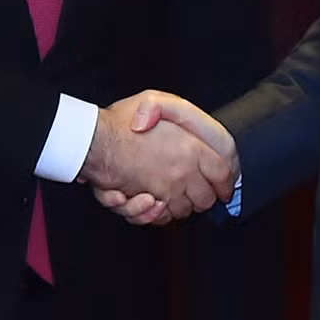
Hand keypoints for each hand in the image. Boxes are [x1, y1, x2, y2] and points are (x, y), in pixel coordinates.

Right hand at [81, 91, 233, 221]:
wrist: (93, 143)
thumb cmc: (119, 122)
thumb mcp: (152, 100)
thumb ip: (174, 108)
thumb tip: (188, 127)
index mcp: (190, 148)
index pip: (223, 172)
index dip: (226, 182)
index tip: (224, 187)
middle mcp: (182, 173)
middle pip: (206, 198)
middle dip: (203, 197)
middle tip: (197, 191)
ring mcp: (165, 190)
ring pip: (184, 211)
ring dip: (180, 206)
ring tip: (172, 195)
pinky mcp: (146, 203)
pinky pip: (160, 219)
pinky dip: (157, 215)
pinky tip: (151, 203)